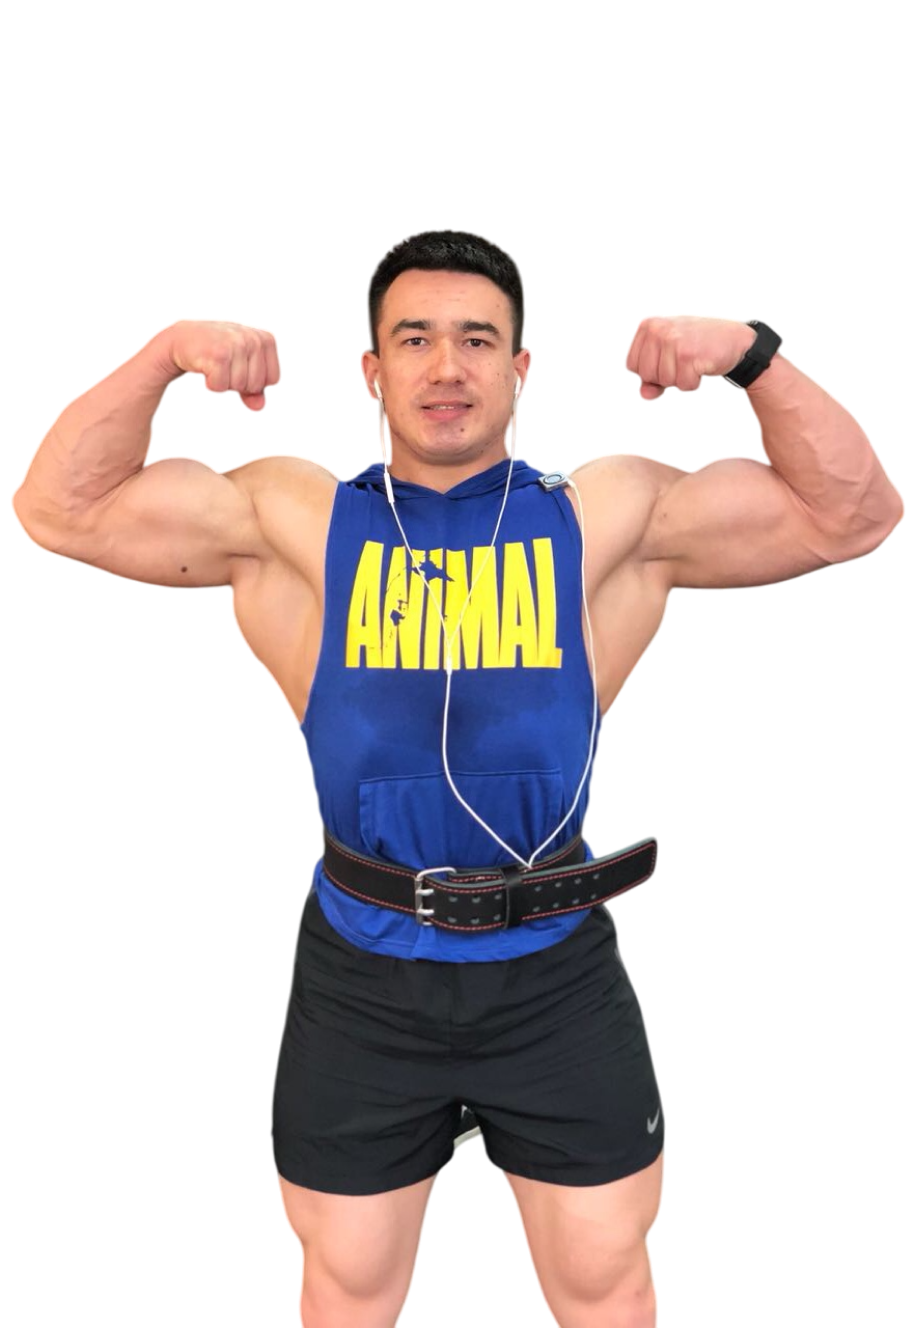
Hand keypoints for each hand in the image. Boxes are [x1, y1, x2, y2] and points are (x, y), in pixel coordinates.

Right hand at [158, 317, 282, 412]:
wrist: (184, 337)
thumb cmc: (220, 354)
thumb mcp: (243, 369)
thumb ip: (256, 392)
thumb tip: (259, 407)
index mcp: (267, 339)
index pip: (274, 380)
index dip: (255, 382)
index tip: (240, 367)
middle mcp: (253, 338)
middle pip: (256, 386)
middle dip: (238, 384)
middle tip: (224, 365)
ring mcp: (235, 344)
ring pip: (238, 387)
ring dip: (224, 384)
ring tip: (214, 365)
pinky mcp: (217, 354)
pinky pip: (220, 388)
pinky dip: (211, 386)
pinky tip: (205, 368)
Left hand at [624, 314, 755, 401]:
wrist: (736, 340)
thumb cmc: (698, 348)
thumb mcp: (669, 358)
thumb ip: (650, 379)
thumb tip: (644, 396)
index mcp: (647, 325)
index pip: (630, 365)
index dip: (649, 372)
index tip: (668, 360)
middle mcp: (657, 329)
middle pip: (645, 375)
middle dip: (664, 378)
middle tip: (683, 362)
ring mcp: (672, 341)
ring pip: (664, 382)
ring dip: (681, 380)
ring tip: (694, 363)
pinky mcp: (688, 355)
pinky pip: (683, 386)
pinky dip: (694, 384)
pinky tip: (703, 367)